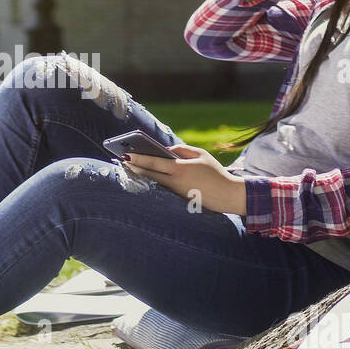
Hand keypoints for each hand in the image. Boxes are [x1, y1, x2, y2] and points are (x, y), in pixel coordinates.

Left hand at [121, 144, 246, 215]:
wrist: (227, 195)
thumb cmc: (216, 172)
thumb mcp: (201, 155)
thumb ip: (183, 150)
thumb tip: (166, 151)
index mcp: (180, 168)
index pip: (155, 162)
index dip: (139, 158)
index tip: (126, 154)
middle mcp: (175, 181)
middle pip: (150, 173)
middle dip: (135, 167)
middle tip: (122, 160)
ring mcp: (176, 191)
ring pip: (155, 181)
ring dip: (143, 174)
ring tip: (131, 166)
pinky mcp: (179, 198)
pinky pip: (163, 187)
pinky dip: (155, 181)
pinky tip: (147, 175)